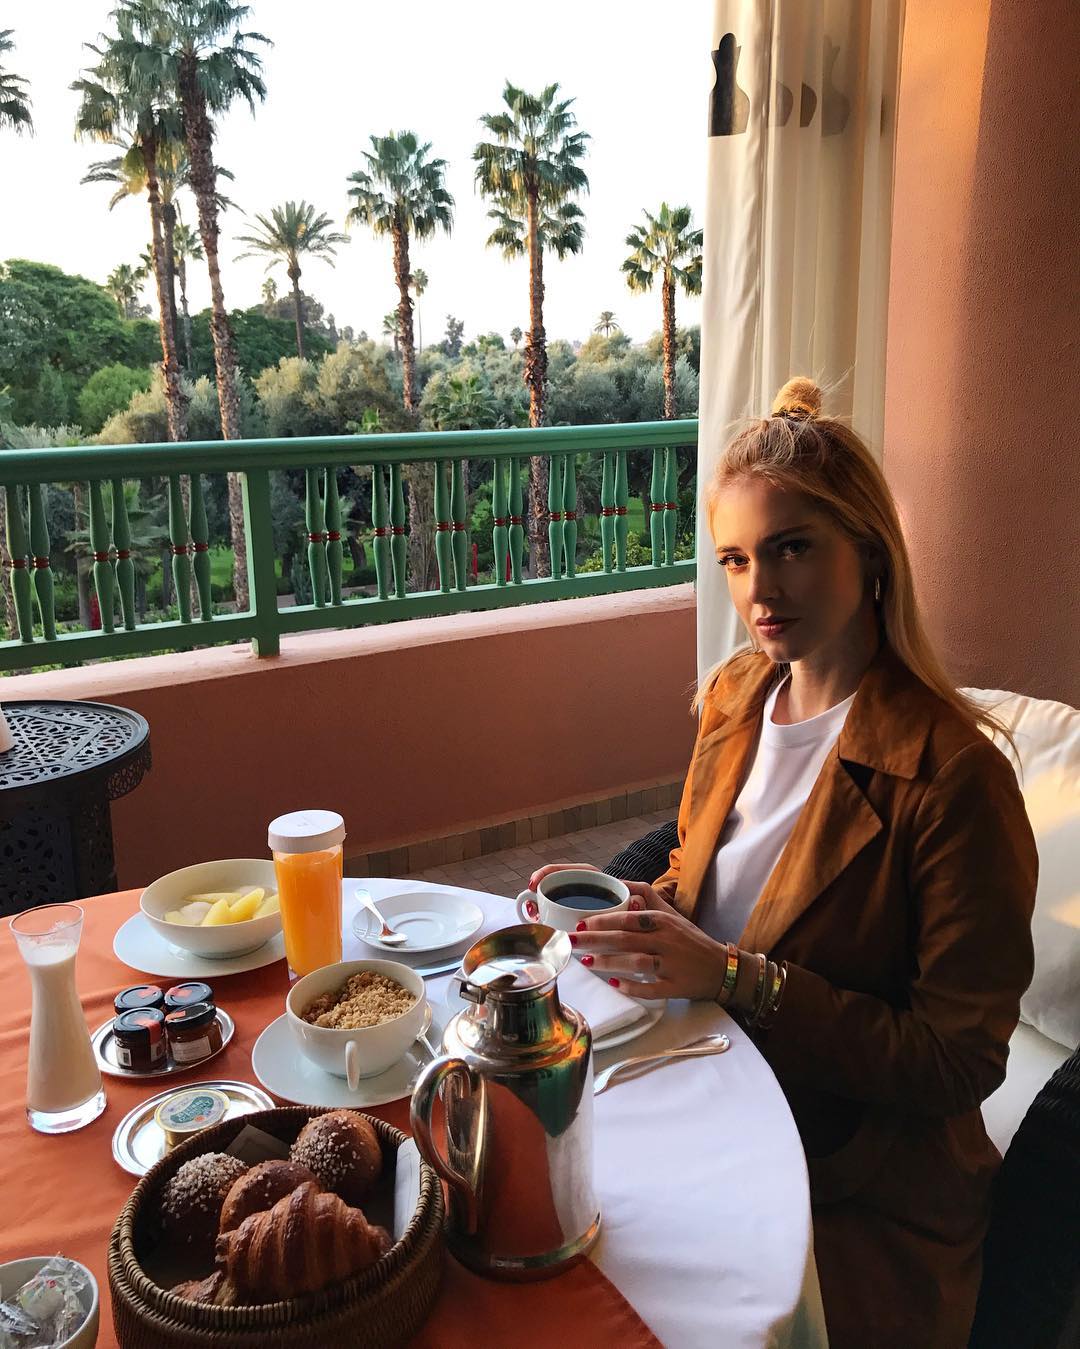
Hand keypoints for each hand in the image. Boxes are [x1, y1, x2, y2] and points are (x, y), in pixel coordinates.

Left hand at [526, 863, 729, 1001]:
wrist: (722, 967)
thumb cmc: (690, 940)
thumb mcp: (672, 915)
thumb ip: (648, 901)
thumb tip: (621, 888)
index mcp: (664, 921)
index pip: (629, 918)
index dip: (604, 920)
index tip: (581, 923)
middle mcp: (667, 940)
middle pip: (626, 938)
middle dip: (596, 939)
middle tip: (572, 940)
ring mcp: (672, 964)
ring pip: (636, 962)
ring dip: (609, 962)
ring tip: (587, 961)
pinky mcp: (675, 986)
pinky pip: (651, 988)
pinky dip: (632, 986)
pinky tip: (615, 985)